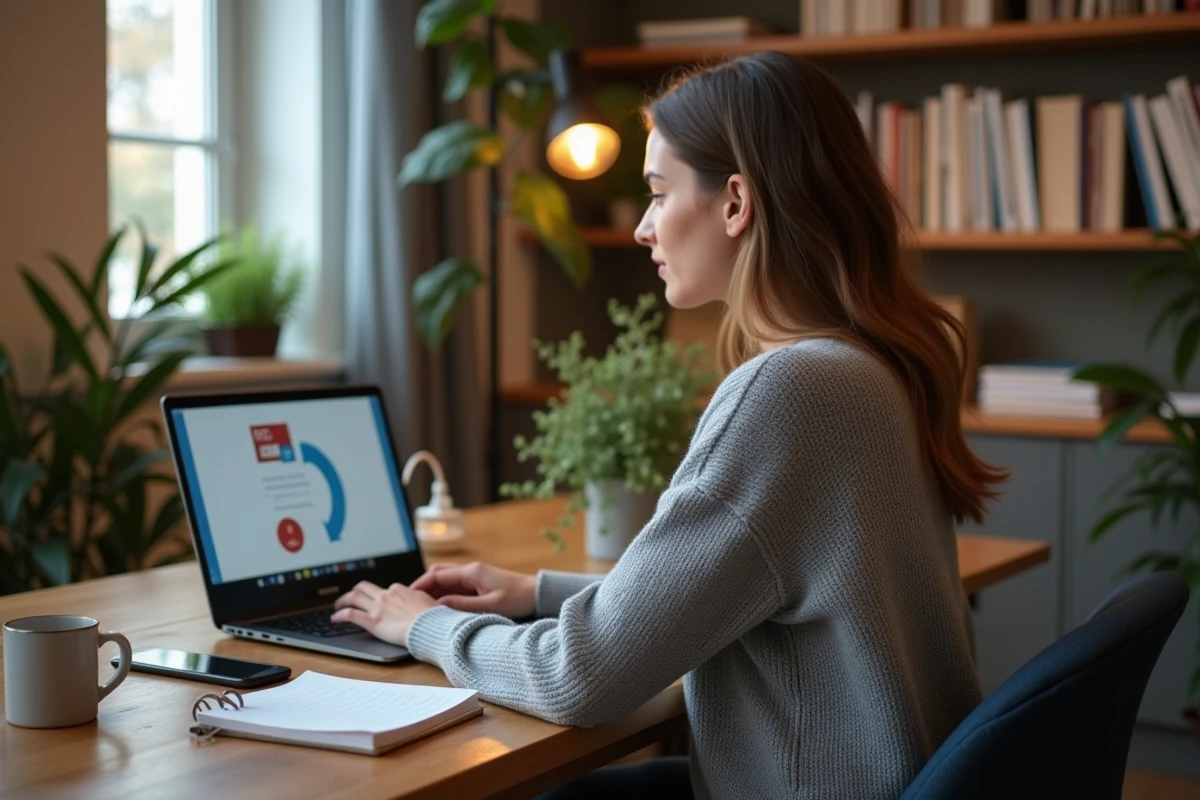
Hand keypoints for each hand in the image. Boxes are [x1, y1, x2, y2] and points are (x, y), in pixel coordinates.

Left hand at [330, 580, 437, 646]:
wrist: (429, 627)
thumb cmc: (432, 617)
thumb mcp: (427, 601)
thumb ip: (417, 598)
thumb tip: (417, 600)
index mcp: (399, 589)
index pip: (385, 589)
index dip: (378, 594)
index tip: (376, 600)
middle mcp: (386, 595)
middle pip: (364, 587)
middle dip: (355, 591)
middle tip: (350, 597)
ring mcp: (378, 607)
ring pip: (354, 597)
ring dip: (343, 599)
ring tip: (337, 605)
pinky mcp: (372, 621)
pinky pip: (350, 614)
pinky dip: (340, 614)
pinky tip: (334, 618)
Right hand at [409, 562, 536, 618]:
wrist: (537, 594)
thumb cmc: (518, 598)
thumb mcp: (490, 605)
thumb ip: (463, 605)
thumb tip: (439, 605)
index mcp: (471, 572)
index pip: (437, 575)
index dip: (420, 585)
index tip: (406, 596)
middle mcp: (471, 570)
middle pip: (438, 573)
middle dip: (423, 585)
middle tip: (409, 600)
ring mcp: (474, 576)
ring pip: (446, 580)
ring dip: (433, 590)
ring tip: (420, 605)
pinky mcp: (479, 583)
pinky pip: (456, 586)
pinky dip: (444, 594)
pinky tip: (439, 606)